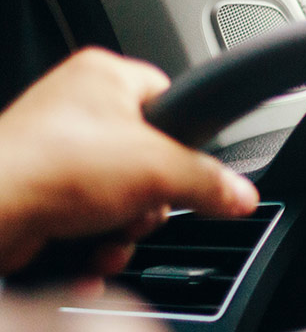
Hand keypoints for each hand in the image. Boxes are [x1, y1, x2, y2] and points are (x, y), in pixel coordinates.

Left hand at [0, 49, 258, 274]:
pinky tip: (87, 255)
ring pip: (119, 197)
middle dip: (149, 201)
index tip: (187, 170)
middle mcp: (73, 107)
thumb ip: (211, 182)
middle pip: (148, 159)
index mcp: (103, 76)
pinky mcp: (37, 193)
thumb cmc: (53, 167)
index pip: (171, 98)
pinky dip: (92, 245)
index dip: (184, 139)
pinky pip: (86, 221)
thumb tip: (241, 195)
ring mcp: (51, 150)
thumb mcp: (160, 169)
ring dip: (123, 230)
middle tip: (140, 207)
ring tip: (108, 236)